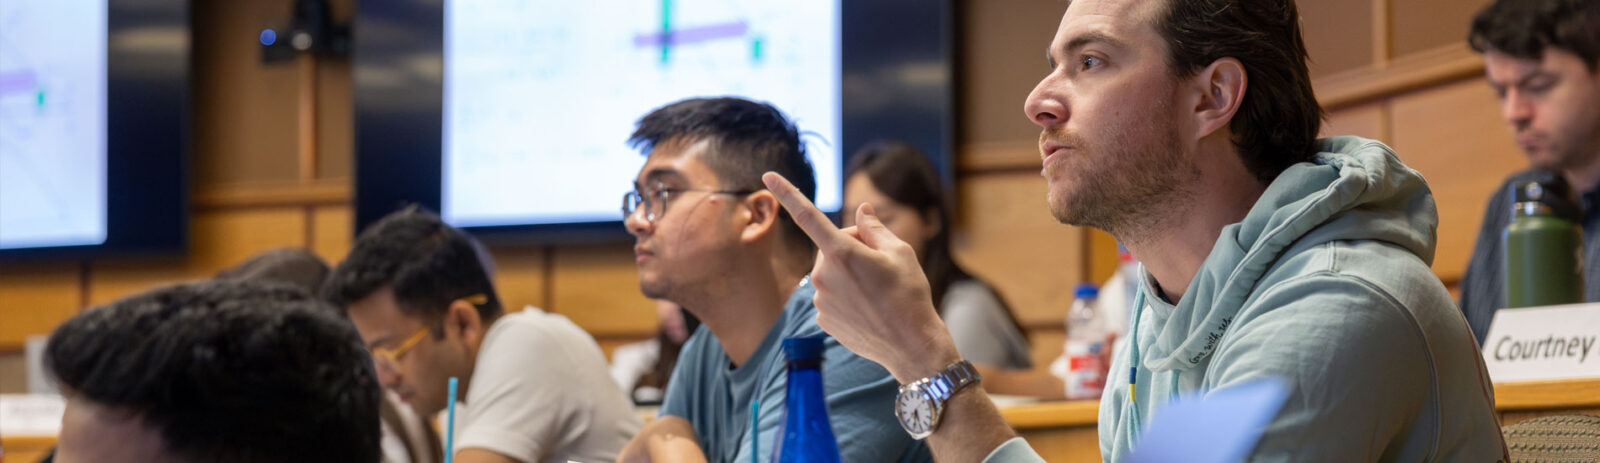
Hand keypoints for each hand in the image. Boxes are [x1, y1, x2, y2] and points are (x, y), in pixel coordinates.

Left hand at [762, 172, 961, 381]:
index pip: (808, 215)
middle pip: (830, 247)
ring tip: (876, 291)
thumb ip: (874, 228)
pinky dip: (845, 296)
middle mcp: (823, 275)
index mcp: (842, 252)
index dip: (787, 192)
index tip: (767, 174)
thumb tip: (861, 211)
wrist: (911, 345)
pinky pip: (830, 295)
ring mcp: (820, 299)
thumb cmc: (909, 295)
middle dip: (849, 247)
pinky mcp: (821, 319)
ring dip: (848, 273)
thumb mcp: (900, 252)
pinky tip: (867, 308)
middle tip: (878, 263)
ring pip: (830, 273)